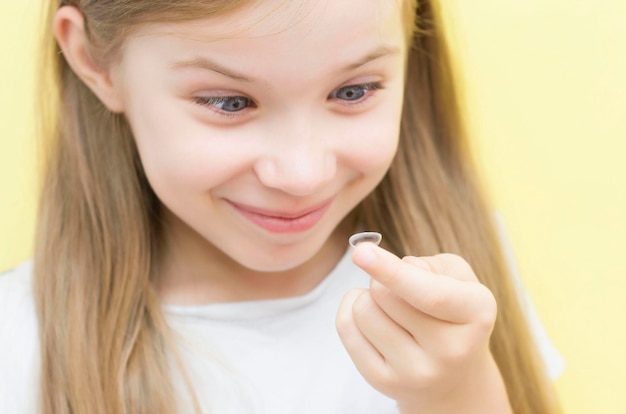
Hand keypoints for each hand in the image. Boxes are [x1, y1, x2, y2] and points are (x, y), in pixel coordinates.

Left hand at [336, 243, 511, 413]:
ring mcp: (416, 372)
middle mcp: (450, 351)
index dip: (392, 271)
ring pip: (363, 311)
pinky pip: (347, 329)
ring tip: (390, 308)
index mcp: (477, 314)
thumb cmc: (452, 310)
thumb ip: (428, 264)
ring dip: (368, 297)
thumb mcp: (458, 277)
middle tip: (398, 288)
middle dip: (382, 278)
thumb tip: (384, 270)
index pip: (429, 294)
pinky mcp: (383, 381)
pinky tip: (374, 320)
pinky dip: (352, 312)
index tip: (361, 252)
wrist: (453, 375)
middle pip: (384, 295)